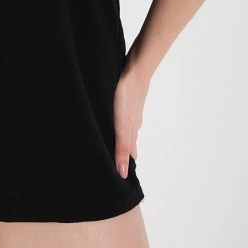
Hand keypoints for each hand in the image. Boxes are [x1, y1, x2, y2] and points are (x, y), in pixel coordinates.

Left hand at [112, 60, 150, 178]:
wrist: (134, 71)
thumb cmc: (127, 98)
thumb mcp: (122, 126)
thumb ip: (121, 148)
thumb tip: (122, 173)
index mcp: (131, 132)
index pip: (129, 153)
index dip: (125, 164)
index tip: (121, 176)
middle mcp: (132, 123)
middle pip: (128, 142)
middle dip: (122, 152)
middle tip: (116, 162)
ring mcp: (130, 110)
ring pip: (125, 127)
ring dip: (120, 137)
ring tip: (113, 143)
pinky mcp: (125, 98)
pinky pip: (122, 114)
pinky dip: (118, 121)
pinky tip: (113, 118)